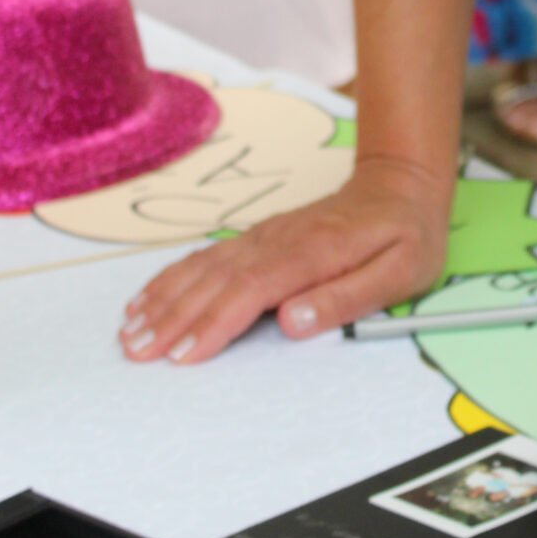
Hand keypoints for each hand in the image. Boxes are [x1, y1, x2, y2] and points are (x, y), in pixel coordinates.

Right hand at [118, 156, 449, 364]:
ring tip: (130, 332)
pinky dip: (173, 278)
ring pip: (203, 268)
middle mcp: (279, 240)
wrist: (400, 183)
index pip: (251, 291)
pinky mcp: (258, 238)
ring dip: (164, 299)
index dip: (214, 323)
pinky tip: (149, 297)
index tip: (183, 354)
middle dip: (172, 318)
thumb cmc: (407, 234)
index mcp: (314, 251)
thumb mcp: (400, 271)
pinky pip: (206, 258)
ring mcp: (264, 237)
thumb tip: (292, 322)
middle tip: (137, 352)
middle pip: (216, 282)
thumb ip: (346, 297)